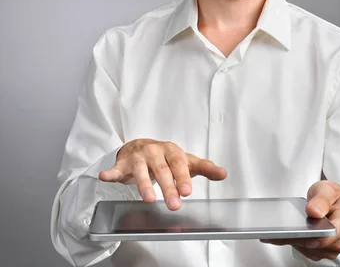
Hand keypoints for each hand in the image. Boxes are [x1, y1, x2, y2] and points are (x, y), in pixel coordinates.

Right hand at [99, 138, 226, 210]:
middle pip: (162, 170)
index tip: (187, 190)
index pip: (179, 163)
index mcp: (171, 151)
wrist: (140, 146)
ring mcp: (138, 157)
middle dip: (168, 187)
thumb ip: (204, 168)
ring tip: (149, 198)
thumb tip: (223, 174)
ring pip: (141, 171)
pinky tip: (106, 177)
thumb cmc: (166, 157)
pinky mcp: (123, 164)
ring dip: (144, 184)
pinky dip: (111, 173)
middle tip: (174, 204)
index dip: (182, 177)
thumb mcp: (185, 160)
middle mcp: (155, 151)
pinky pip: (116, 169)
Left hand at [261, 181, 339, 260]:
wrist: (333, 202)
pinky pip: (304, 250)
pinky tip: (279, 235)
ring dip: (293, 240)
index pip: (331, 234)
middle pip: (317, 244)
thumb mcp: (328, 189)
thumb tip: (314, 211)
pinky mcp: (319, 251)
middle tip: (277, 230)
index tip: (296, 231)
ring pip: (308, 249)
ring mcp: (330, 248)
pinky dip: (292, 242)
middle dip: (298, 237)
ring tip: (275, 231)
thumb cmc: (332, 196)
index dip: (313, 235)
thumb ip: (322, 199)